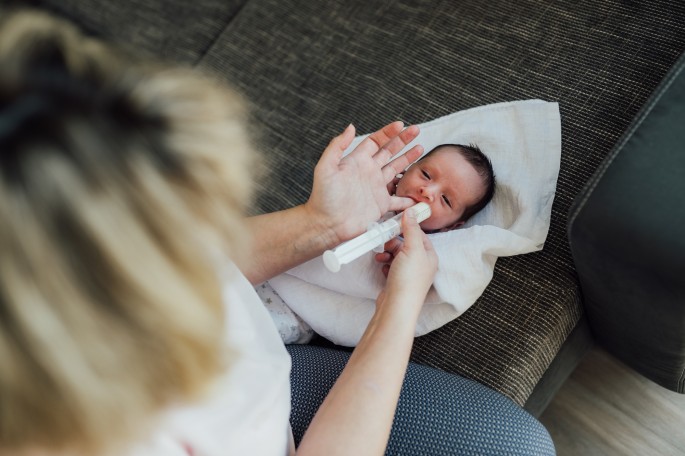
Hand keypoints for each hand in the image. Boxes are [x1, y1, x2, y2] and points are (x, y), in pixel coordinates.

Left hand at [305, 122, 422, 245]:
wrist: (327, 224)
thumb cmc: (323, 198)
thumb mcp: (326, 168)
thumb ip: (337, 146)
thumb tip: (350, 127)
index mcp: (357, 162)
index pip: (375, 141)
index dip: (388, 132)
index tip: (400, 125)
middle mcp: (368, 173)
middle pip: (389, 151)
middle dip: (402, 140)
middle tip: (415, 130)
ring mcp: (376, 188)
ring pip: (396, 169)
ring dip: (408, 159)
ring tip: (420, 149)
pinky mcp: (381, 205)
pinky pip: (399, 199)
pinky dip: (409, 196)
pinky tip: (418, 191)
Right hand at [376, 210, 437, 314]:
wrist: (397, 305)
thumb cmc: (409, 278)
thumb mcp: (412, 248)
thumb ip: (411, 229)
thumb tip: (411, 211)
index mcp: (429, 256)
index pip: (420, 235)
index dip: (407, 228)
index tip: (394, 223)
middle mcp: (421, 265)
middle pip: (406, 245)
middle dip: (393, 242)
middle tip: (385, 242)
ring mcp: (409, 274)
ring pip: (396, 256)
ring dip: (387, 253)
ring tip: (381, 257)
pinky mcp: (398, 281)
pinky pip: (390, 266)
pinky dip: (385, 264)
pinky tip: (382, 267)